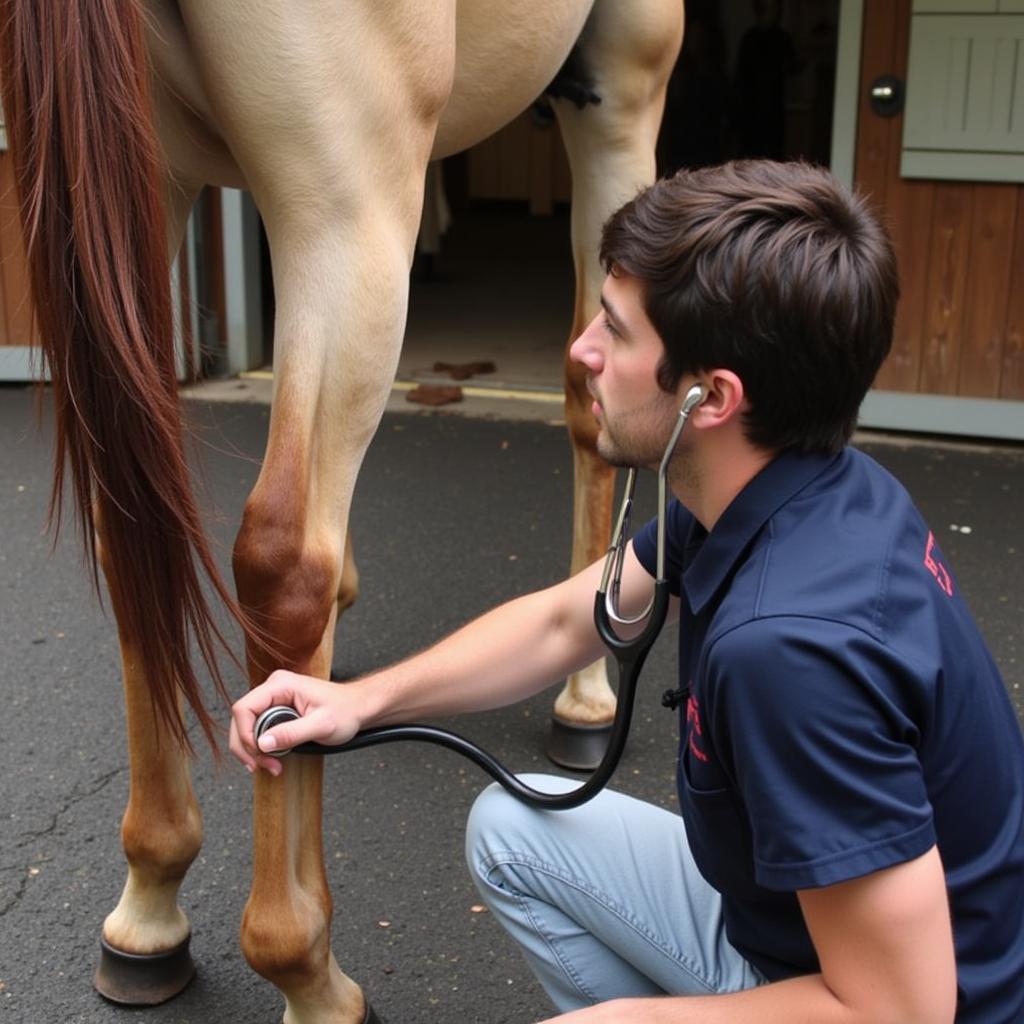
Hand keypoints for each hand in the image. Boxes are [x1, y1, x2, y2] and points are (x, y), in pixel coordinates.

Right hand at [229, 669, 363, 775]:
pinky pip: (257, 729)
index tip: (259, 754)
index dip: (245, 734)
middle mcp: (273, 688)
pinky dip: (260, 747)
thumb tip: (262, 743)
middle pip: (241, 719)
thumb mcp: (321, 725)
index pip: (244, 708)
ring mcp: (274, 698)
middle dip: (247, 747)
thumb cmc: (346, 711)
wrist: (358, 708)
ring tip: (270, 766)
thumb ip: (291, 733)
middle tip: (262, 766)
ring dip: (253, 750)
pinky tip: (271, 759)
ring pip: (247, 726)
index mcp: (281, 685)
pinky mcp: (276, 709)